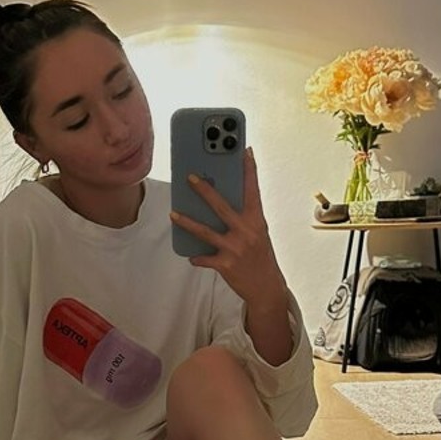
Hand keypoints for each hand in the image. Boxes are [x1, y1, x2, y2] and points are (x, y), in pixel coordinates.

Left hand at [170, 147, 287, 310]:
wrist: (267, 288)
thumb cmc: (261, 258)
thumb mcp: (258, 234)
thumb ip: (243, 218)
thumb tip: (219, 204)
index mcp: (257, 221)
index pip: (253, 190)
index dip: (250, 170)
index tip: (245, 151)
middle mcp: (246, 232)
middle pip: (221, 206)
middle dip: (205, 190)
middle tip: (190, 177)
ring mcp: (235, 248)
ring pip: (205, 231)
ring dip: (187, 222)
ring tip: (173, 213)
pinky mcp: (225, 264)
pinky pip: (204, 258)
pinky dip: (197, 257)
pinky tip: (191, 256)